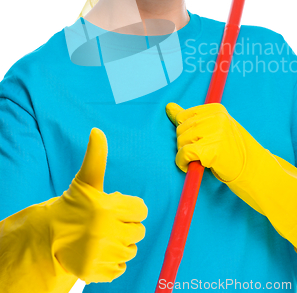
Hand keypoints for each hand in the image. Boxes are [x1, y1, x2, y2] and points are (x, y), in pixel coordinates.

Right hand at [52, 128, 147, 283]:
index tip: (115, 207)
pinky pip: (120, 269)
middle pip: (139, 231)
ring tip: (103, 238)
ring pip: (130, 250)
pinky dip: (112, 263)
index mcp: (106, 206)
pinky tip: (98, 253)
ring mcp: (100, 253)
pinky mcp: (95, 272)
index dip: (131, 208)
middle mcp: (104, 231)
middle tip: (108, 223)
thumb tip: (97, 131)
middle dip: (127, 225)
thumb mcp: (86, 180)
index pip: (142, 210)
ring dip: (121, 244)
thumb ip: (96, 157)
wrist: (48, 237)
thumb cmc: (74, 205)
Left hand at [166, 102, 245, 182]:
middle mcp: (216, 118)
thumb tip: (168, 106)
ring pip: (182, 140)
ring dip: (182, 153)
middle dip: (183, 143)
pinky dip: (182, 161)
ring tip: (194, 159)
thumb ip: (190, 117)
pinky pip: (185, 153)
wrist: (250, 168)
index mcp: (216, 109)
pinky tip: (188, 166)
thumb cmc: (228, 147)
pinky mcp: (211, 150)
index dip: (184, 131)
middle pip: (181, 128)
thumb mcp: (212, 127)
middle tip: (195, 153)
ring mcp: (215, 133)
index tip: (194, 141)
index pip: (184, 116)